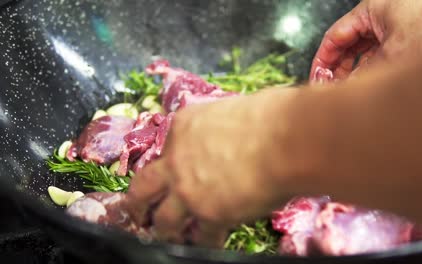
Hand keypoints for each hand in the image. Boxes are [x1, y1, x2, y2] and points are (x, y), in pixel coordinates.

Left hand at [126, 90, 293, 246]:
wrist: (283, 139)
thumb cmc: (267, 115)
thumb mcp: (230, 110)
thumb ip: (219, 128)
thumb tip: (234, 136)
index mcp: (183, 128)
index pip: (167, 149)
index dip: (171, 163)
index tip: (173, 172)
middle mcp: (176, 160)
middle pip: (144, 186)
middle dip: (137, 201)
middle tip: (136, 211)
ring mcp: (188, 190)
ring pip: (165, 219)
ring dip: (166, 230)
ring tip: (167, 236)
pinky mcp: (208, 214)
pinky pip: (202, 236)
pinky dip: (206, 241)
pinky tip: (210, 242)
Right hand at [310, 0, 421, 80]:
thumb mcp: (393, 55)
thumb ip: (364, 74)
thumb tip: (346, 91)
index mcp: (372, 9)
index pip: (335, 36)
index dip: (322, 60)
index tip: (317, 79)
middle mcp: (383, 14)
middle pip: (349, 44)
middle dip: (338, 69)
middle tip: (330, 90)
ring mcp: (397, 25)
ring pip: (366, 50)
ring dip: (357, 71)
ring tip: (350, 92)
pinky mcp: (410, 35)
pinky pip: (383, 53)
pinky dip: (374, 69)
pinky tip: (370, 85)